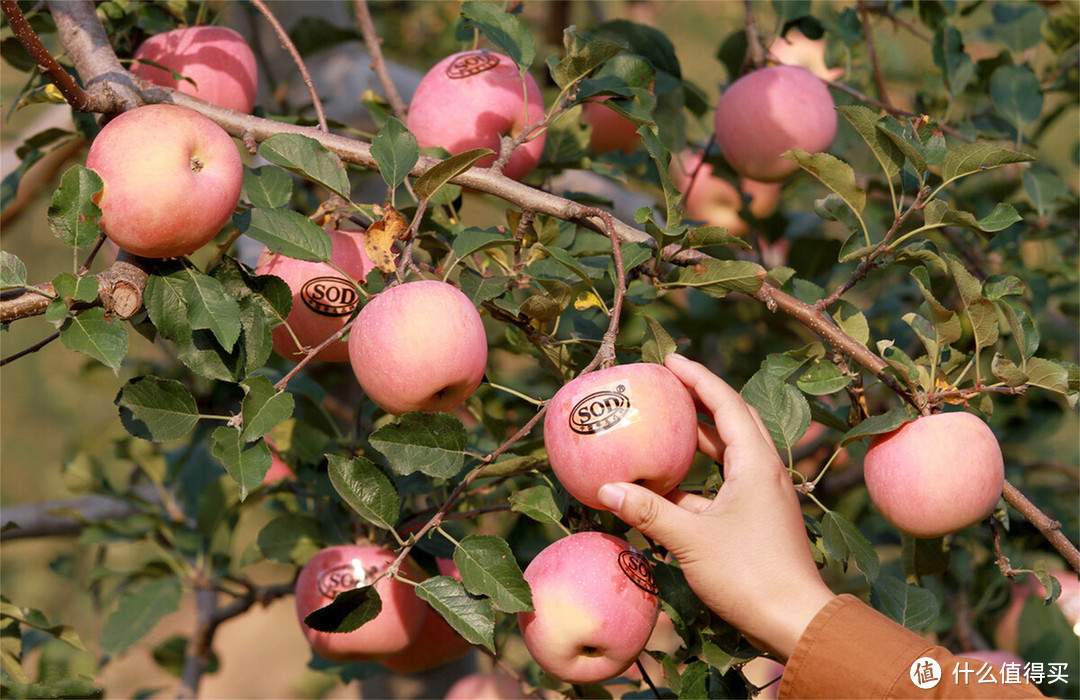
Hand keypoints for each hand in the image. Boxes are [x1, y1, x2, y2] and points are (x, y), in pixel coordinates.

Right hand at [596, 353, 835, 661]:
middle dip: (700, 399)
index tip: (670, 359)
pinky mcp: (756, 519)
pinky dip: (697, 478)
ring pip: (729, 454)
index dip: (698, 378)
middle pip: (732, 421)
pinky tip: (667, 486)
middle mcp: (763, 472)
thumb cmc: (749, 575)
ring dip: (698, 439)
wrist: (795, 622)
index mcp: (756, 463)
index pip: (726, 404)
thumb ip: (649, 511)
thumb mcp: (692, 539)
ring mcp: (762, 496)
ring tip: (663, 426)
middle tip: (667, 385)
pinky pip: (724, 484)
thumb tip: (606, 489)